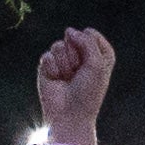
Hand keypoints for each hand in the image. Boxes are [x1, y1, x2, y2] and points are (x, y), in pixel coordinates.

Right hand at [34, 23, 117, 144]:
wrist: (70, 114)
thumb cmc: (88, 92)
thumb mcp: (97, 63)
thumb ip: (86, 41)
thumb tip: (68, 30)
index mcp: (98, 53)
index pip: (90, 34)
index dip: (89, 47)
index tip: (92, 65)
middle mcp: (80, 55)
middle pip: (73, 38)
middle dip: (75, 56)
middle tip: (78, 74)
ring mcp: (63, 60)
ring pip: (59, 45)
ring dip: (64, 64)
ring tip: (67, 78)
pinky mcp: (47, 66)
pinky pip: (47, 56)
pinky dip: (52, 69)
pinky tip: (56, 80)